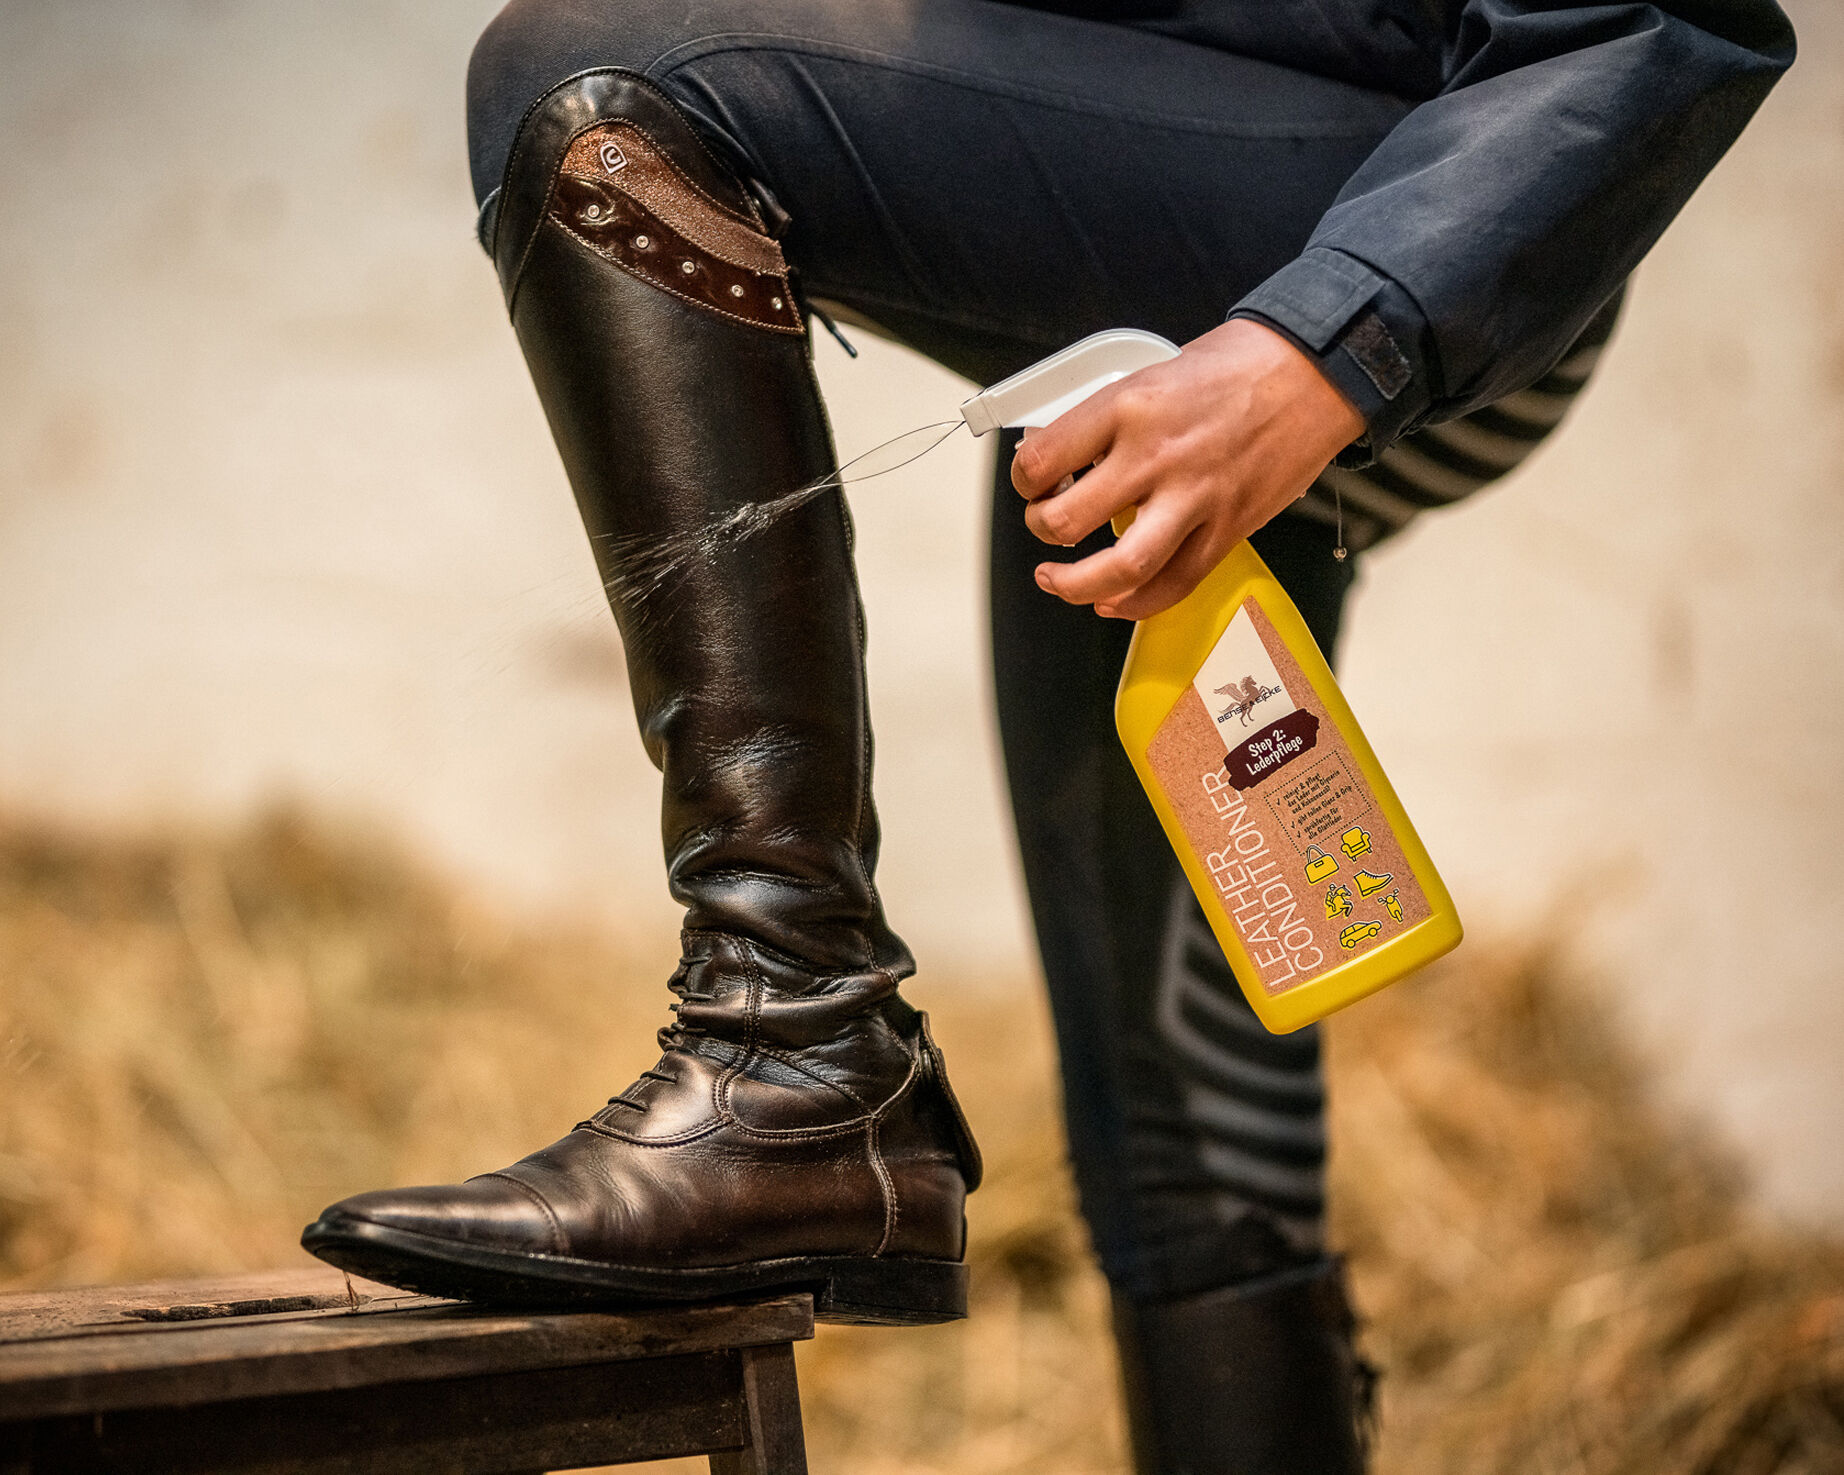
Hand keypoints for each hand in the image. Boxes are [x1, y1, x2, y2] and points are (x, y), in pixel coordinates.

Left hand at [1010, 318, 1364, 618]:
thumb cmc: (1239, 365)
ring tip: (1056, 579)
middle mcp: (1155, 456)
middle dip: (1041, 528)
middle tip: (1045, 522)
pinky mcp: (1226, 530)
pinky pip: (1172, 586)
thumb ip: (1109, 416)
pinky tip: (1111, 600)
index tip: (1032, 481)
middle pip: (1065, 521)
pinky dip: (1134, 604)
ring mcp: (1194, 499)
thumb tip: (1064, 450)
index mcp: (1129, 407)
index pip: (1042, 460)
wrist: (1313, 373)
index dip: (1024, 478)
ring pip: (1116, 569)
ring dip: (1074, 585)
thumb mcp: (1154, 369)